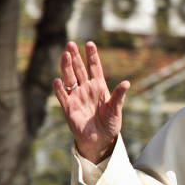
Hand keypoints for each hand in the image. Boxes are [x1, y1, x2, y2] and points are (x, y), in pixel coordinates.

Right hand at [53, 41, 129, 163]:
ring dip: (66, 67)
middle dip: (75, 57)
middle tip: (70, 44)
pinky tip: (58, 80)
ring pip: (70, 79)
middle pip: (79, 69)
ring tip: (65, 55)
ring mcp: (76, 97)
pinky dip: (59, 89)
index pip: (94, 68)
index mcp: (99, 87)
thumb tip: (127, 83)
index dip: (92, 56)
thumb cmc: (110, 124)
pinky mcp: (69, 108)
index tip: (90, 43)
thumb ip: (119, 96)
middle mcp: (86, 89)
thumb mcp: (116, 109)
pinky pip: (63, 96)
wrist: (100, 140)